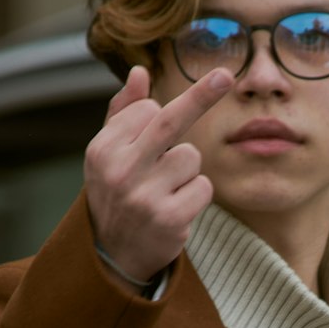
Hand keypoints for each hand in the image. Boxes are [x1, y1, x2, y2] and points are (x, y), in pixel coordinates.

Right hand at [84, 65, 231, 283]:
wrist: (114, 255)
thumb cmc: (116, 194)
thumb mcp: (109, 154)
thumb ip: (123, 112)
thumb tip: (139, 72)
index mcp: (102, 149)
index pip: (147, 110)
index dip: (158, 118)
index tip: (161, 123)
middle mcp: (120, 171)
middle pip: (170, 121)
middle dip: (201, 95)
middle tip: (226, 76)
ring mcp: (144, 197)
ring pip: (192, 157)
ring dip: (188, 171)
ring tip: (166, 190)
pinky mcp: (169, 219)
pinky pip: (204, 187)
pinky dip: (197, 195)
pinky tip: (177, 209)